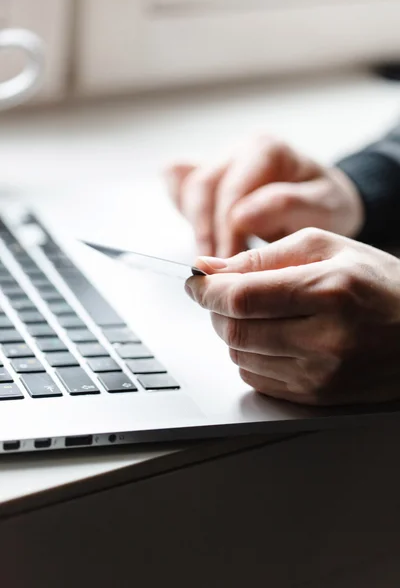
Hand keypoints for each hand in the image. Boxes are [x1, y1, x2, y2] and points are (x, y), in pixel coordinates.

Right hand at [165, 136, 364, 257]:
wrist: (324, 203)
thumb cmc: (326, 206)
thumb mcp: (323, 207)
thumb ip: (287, 207)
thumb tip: (240, 216)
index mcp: (265, 150)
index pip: (231, 192)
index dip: (227, 233)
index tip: (231, 270)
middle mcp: (237, 151)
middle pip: (202, 188)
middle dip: (207, 234)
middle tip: (216, 276)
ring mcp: (221, 162)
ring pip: (190, 192)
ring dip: (197, 231)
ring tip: (210, 269)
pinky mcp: (211, 181)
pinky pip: (184, 192)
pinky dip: (184, 215)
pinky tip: (197, 242)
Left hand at [185, 228, 399, 405]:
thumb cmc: (379, 283)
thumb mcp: (325, 247)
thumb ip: (261, 257)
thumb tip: (207, 269)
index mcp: (329, 292)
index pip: (241, 298)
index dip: (207, 290)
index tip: (196, 282)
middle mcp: (326, 339)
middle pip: (234, 332)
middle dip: (216, 311)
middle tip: (223, 295)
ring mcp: (322, 375)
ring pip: (240, 357)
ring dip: (233, 333)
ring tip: (259, 314)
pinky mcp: (318, 397)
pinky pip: (257, 379)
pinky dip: (251, 356)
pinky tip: (274, 338)